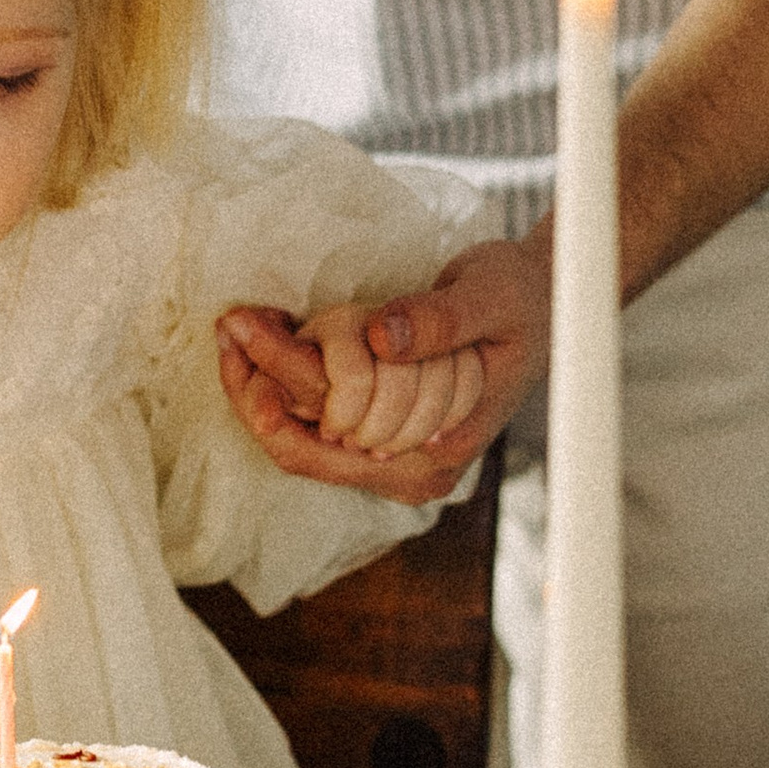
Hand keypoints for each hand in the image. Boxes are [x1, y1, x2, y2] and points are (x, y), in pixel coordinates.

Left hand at [215, 231, 550, 501]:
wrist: (542, 307)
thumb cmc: (521, 301)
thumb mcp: (488, 296)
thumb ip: (437, 320)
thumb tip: (380, 340)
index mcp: (436, 454)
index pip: (326, 446)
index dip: (274, 391)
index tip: (242, 328)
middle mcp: (408, 471)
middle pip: (302, 448)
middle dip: (255, 386)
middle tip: (227, 322)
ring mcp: (391, 458)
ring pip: (300, 437)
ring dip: (262, 383)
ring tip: (235, 325)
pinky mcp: (380, 433)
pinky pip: (315, 421)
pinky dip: (285, 383)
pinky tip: (262, 338)